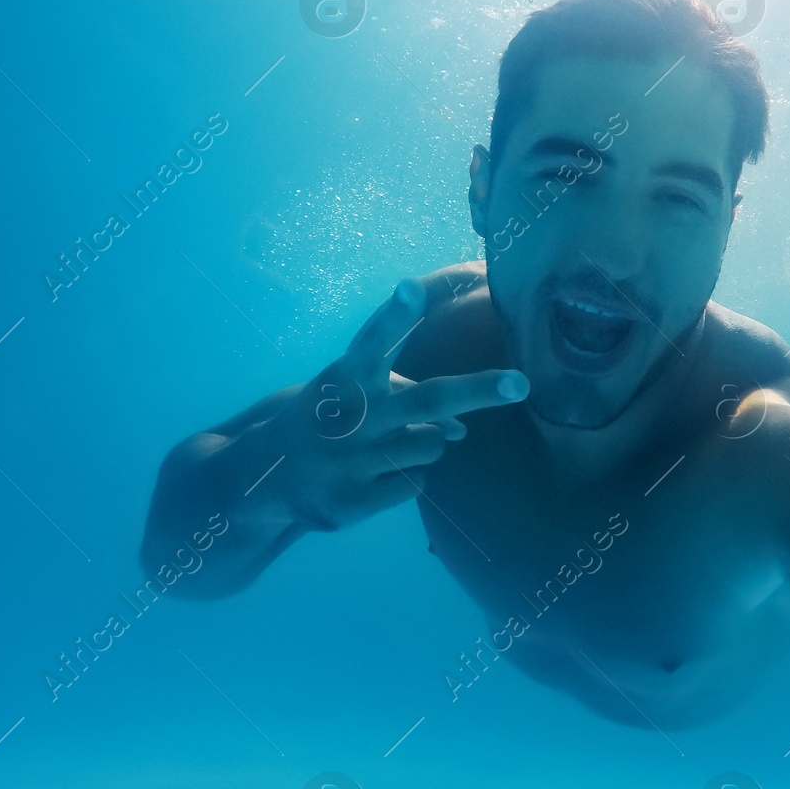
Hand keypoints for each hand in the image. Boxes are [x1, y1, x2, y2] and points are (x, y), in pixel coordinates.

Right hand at [270, 278, 527, 530]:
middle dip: (478, 390)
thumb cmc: (329, 415)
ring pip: (432, 445)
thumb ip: (408, 395)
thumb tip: (461, 431)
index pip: (372, 340)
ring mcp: (349, 461)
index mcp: (345, 376)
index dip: (394, 315)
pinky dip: (405, 476)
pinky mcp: (351, 501)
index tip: (411, 286)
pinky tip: (371, 475)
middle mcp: (347, 415)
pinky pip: (415, 482)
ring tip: (381, 443)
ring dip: (425, 442)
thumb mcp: (356, 392)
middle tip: (522, 384)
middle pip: (427, 401)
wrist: (267, 475)